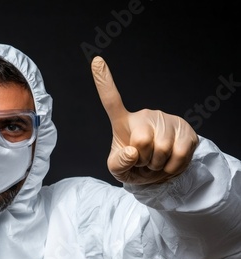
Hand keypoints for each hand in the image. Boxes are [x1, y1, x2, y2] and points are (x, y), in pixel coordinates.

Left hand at [91, 57, 198, 184]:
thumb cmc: (134, 167)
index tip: (96, 60)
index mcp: (124, 122)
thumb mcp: (118, 170)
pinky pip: (179, 154)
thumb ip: (118, 163)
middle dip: (144, 159)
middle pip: (142, 141)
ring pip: (162, 150)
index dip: (103, 81)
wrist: (160, 174)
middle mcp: (145, 116)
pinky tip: (169, 163)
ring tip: (156, 161)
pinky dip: (172, 167)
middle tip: (144, 161)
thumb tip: (133, 151)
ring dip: (157, 164)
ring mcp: (166, 120)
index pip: (111, 100)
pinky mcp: (186, 129)